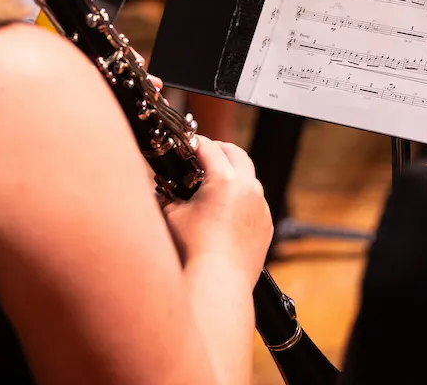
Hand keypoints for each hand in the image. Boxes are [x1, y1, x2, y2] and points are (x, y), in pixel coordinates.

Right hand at [162, 136, 272, 277]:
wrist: (217, 283)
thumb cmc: (193, 250)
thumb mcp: (172, 215)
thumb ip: (167, 195)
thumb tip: (160, 188)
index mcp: (225, 180)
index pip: (209, 149)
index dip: (195, 143)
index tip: (187, 144)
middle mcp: (248, 189)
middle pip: (237, 154)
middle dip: (220, 150)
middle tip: (204, 154)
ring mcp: (261, 208)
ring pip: (250, 178)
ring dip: (234, 174)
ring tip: (214, 182)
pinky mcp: (266, 226)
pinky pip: (256, 203)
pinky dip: (242, 198)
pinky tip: (226, 210)